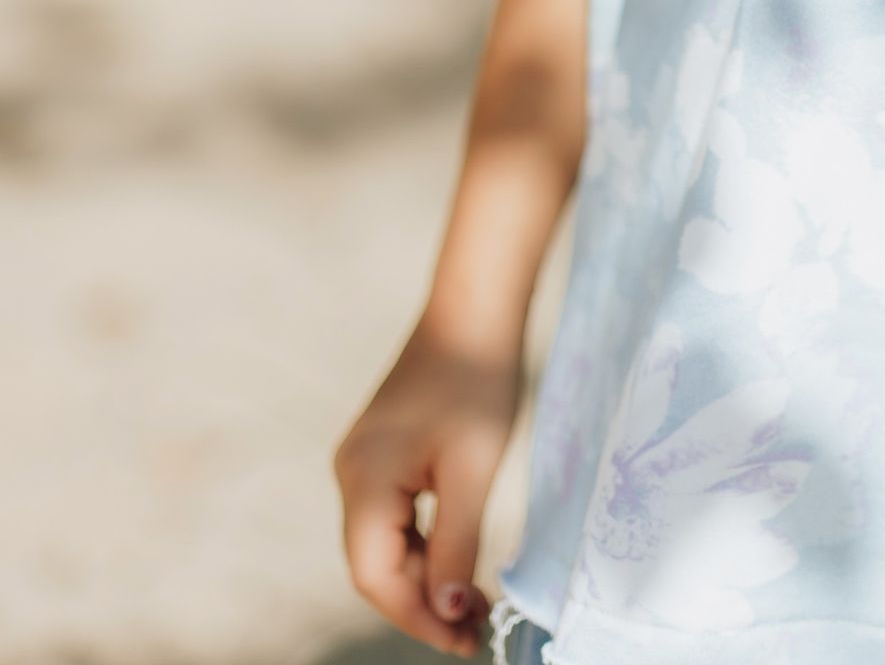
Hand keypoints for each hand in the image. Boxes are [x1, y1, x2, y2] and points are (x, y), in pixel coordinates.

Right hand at [334, 321, 522, 654]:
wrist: (475, 308)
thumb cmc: (477, 382)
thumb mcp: (473, 472)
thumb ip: (456, 546)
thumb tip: (448, 611)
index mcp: (363, 482)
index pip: (376, 577)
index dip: (417, 616)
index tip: (463, 640)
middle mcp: (351, 476)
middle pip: (376, 564)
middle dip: (423, 602)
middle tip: (475, 628)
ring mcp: (364, 462)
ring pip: (386, 543)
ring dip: (425, 576)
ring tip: (473, 603)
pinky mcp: (383, 452)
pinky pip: (395, 516)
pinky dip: (424, 544)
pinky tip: (457, 557)